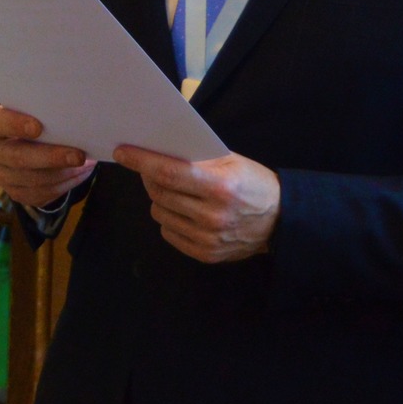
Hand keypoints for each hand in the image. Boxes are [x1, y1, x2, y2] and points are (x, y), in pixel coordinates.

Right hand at [0, 105, 95, 209]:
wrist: (29, 144)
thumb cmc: (36, 121)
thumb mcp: (35, 113)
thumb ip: (45, 114)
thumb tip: (72, 120)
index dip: (15, 125)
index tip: (38, 127)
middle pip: (18, 158)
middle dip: (51, 157)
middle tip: (78, 155)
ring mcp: (2, 175)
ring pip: (34, 180)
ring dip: (64, 173)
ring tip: (87, 164)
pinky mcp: (16, 193)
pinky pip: (42, 194)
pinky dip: (65, 184)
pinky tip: (80, 173)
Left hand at [114, 144, 280, 262]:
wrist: (280, 221)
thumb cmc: (252, 184)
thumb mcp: (231, 162)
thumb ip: (196, 157)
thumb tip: (156, 149)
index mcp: (220, 187)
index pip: (169, 173)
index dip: (141, 162)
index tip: (121, 152)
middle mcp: (212, 216)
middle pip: (160, 193)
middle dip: (148, 178)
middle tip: (150, 169)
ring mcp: (208, 238)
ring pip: (160, 213)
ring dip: (160, 199)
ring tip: (175, 192)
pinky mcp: (205, 254)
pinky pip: (168, 232)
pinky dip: (170, 219)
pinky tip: (183, 211)